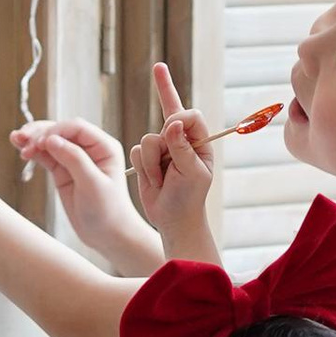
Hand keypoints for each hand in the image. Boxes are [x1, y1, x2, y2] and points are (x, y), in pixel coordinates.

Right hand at [13, 115, 156, 271]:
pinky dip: (33, 151)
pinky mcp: (63, 171)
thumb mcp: (92, 184)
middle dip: (40, 133)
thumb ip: (73, 159)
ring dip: (33, 139)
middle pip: (60, 131)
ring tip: (16, 139)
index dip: (56, 130)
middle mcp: (90, 149)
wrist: (107, 236)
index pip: (76, 128)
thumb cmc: (107, 211)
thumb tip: (51, 139)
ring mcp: (75, 159)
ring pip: (50, 141)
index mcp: (104, 147)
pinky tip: (20, 148)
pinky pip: (46, 156)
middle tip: (22, 141)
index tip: (40, 142)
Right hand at [128, 61, 218, 263]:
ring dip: (152, 163)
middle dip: (164, 143)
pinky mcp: (146, 158)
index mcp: (200, 142)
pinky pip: (136, 151)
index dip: (180, 118)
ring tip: (162, 180)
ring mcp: (163, 149)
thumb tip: (174, 123)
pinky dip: (143, 168)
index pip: (191, 116)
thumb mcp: (191, 173)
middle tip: (170, 165)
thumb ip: (182, 147)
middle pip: (168, 119)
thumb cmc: (188, 197)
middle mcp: (181, 141)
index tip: (172, 127)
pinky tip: (154, 181)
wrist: (172, 219)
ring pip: (148, 139)